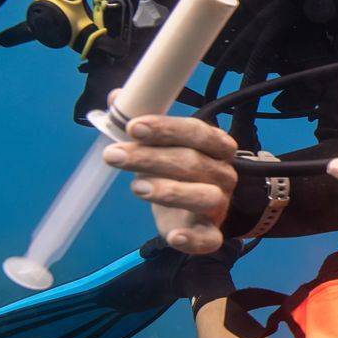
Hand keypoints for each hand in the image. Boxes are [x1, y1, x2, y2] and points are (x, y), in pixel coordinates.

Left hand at [101, 96, 239, 255]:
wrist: (192, 211)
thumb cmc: (176, 170)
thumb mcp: (160, 144)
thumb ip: (141, 122)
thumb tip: (116, 97)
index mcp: (215, 146)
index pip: (198, 132)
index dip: (166, 129)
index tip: (133, 127)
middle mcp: (222, 174)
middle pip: (193, 163)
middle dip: (150, 158)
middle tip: (114, 155)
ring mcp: (219, 204)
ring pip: (204, 197)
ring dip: (170, 191)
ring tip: (137, 187)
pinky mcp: (211, 233)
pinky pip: (210, 239)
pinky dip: (192, 239)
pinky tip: (173, 236)